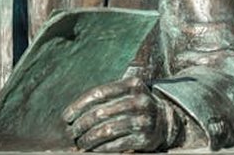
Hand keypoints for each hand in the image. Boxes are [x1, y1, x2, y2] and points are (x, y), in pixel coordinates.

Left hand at [62, 77, 179, 151]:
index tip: (67, 117)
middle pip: (101, 113)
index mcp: (132, 84)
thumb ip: (105, 96)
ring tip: (81, 143)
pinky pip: (117, 144)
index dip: (79, 105)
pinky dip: (101, 148)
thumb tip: (73, 113)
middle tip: (72, 133)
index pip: (99, 93)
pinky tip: (93, 149)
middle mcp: (140, 101)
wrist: (166, 120)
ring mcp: (145, 120)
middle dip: (82, 125)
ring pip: (107, 130)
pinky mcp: (146, 139)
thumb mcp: (126, 92)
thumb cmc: (136, 105)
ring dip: (89, 138)